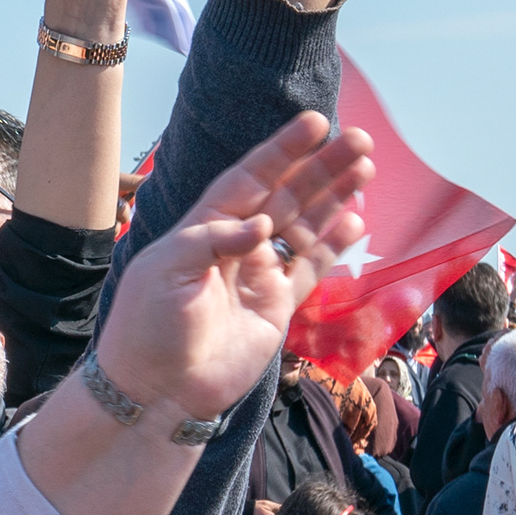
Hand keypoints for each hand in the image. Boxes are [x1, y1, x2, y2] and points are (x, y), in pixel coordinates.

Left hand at [89, 113, 372, 425]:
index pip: (251, 177)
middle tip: (361, 141)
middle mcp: (237, 244)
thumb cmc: (149, 325)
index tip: (316, 124)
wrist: (158, 390)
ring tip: (366, 168)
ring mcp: (259, 274)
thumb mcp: (167, 269)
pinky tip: (357, 221)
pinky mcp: (277, 306)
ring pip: (306, 226)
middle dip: (322, 167)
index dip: (283, 150)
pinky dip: (335, 246)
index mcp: (206, 225)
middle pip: (287, 195)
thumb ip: (214, 238)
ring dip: (335, 198)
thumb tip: (263, 225)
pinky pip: (311, 268)